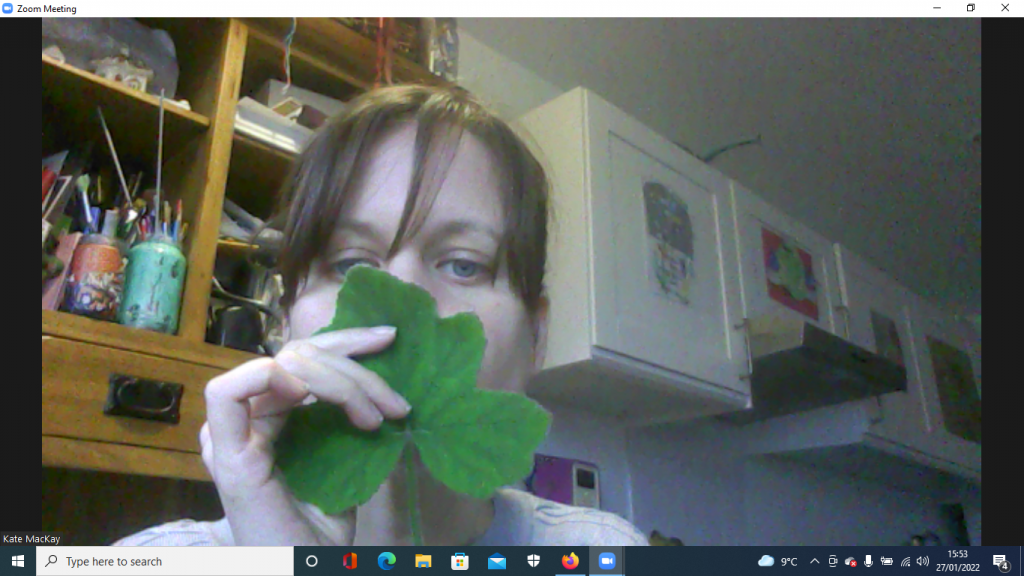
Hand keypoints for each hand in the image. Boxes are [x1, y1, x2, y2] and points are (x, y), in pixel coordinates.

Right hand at [200, 327, 410, 545]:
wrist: (304, 573)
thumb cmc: (321, 531)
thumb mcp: (347, 459)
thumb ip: (349, 416)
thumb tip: (385, 378)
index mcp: (270, 416)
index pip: (303, 355)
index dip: (346, 340)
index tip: (388, 338)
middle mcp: (247, 419)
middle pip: (298, 355)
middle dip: (355, 368)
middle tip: (396, 404)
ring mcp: (232, 434)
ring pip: (282, 366)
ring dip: (339, 381)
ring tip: (376, 418)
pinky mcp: (228, 456)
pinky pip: (227, 393)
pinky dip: (269, 377)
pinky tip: (308, 392)